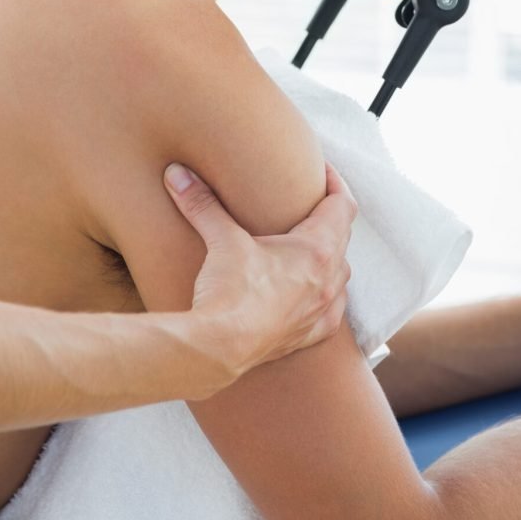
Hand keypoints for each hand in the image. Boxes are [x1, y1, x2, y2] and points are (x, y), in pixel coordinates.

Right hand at [163, 161, 356, 386]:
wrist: (218, 349)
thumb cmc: (229, 293)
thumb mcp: (221, 240)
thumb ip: (202, 203)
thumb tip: (177, 173)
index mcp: (317, 250)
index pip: (343, 205)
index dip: (336, 181)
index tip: (322, 169)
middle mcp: (328, 280)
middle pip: (342, 236)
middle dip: (328, 216)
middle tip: (309, 202)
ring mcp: (322, 311)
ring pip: (340, 275)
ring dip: (330, 256)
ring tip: (309, 245)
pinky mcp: (308, 336)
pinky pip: (331, 312)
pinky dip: (325, 296)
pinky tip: (312, 294)